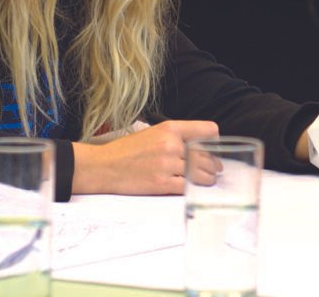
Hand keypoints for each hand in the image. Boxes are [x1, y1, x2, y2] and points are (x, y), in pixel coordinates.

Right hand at [71, 120, 219, 194]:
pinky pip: (188, 187)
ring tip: (208, 180)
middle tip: (215, 170)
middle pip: (206, 155)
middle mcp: (171, 144)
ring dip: (207, 179)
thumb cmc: (127, 151)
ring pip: (200, 173)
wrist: (103, 167)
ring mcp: (166, 164)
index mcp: (170, 128)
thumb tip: (199, 147)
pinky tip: (194, 188)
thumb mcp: (152, 133)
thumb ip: (176, 137)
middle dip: (213, 165)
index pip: (207, 130)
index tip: (214, 148)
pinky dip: (194, 189)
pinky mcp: (161, 184)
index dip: (214, 140)